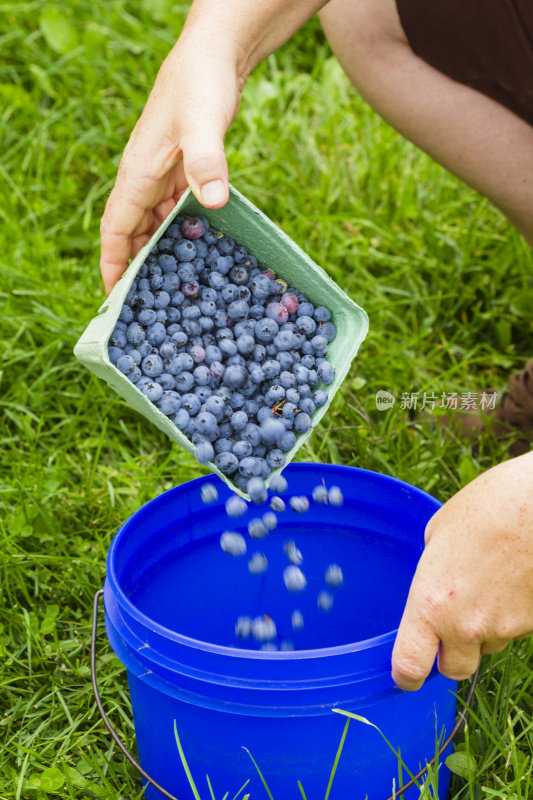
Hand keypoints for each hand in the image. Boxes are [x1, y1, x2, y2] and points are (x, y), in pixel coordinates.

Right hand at [99, 34, 242, 293]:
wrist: (213, 57)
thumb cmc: (200, 85)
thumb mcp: (203, 122)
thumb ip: (206, 161)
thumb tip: (212, 202)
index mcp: (137, 174)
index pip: (114, 229)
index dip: (113, 264)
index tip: (115, 297)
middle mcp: (144, 179)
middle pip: (132, 234)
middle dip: (137, 267)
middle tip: (151, 305)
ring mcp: (163, 176)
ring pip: (154, 225)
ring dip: (161, 253)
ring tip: (176, 288)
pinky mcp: (182, 172)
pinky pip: (175, 212)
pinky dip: (182, 233)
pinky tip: (200, 251)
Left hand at [392, 451, 532, 689]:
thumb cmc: (487, 508)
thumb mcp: (438, 533)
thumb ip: (432, 570)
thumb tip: (435, 580)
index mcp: (430, 604)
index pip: (410, 666)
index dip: (406, 675)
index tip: (405, 674)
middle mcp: (464, 626)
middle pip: (454, 668)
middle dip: (450, 652)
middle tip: (452, 622)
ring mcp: (504, 628)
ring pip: (488, 645)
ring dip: (483, 628)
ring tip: (489, 583)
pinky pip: (516, 630)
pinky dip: (512, 614)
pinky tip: (513, 580)